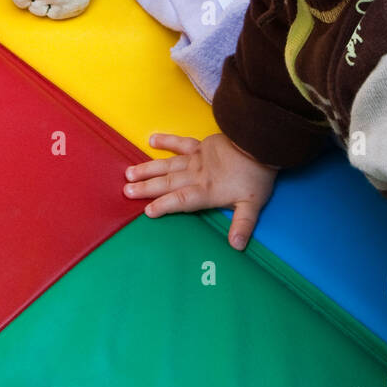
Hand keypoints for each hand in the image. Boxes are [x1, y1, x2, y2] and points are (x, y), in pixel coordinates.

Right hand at [124, 132, 277, 249]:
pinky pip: (180, 142)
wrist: (259, 142)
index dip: (164, 206)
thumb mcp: (252, 204)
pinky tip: (151, 139)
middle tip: (126, 191)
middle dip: (146, 188)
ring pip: (168, 164)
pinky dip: (166, 140)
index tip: (147, 211)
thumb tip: (236, 246)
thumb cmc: (256, 176)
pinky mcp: (201, 145)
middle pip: (168, 182)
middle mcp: (196, 174)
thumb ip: (242, 225)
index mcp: (207, 191)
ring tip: (129, 173)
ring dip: (148, 169)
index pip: (181, 200)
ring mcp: (197, 158)